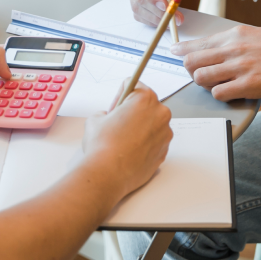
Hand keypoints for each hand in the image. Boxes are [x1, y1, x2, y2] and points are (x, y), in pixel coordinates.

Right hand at [82, 83, 172, 199]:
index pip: (133, 85)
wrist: (109, 174)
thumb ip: (105, 113)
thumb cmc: (103, 146)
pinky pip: (155, 140)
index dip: (121, 96)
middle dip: (133, 111)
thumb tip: (107, 118)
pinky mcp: (165, 150)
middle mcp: (160, 113)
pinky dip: (145, 143)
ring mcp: (165, 133)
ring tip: (123, 140)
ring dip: (140, 127)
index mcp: (145, 98)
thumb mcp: (95, 119)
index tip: (116, 106)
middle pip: (146, 104)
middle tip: (118, 124)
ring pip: (152, 123)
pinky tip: (130, 151)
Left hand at [172, 25, 260, 100]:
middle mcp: (232, 49)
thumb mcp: (257, 34)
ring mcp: (239, 67)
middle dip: (190, 69)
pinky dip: (220, 95)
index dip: (182, 49)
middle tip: (195, 73)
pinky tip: (230, 93)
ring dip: (204, 84)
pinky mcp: (248, 86)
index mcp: (235, 35)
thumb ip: (236, 41)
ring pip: (201, 78)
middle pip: (193, 61)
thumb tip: (219, 48)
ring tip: (216, 84)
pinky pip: (219, 94)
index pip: (198, 43)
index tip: (174, 51)